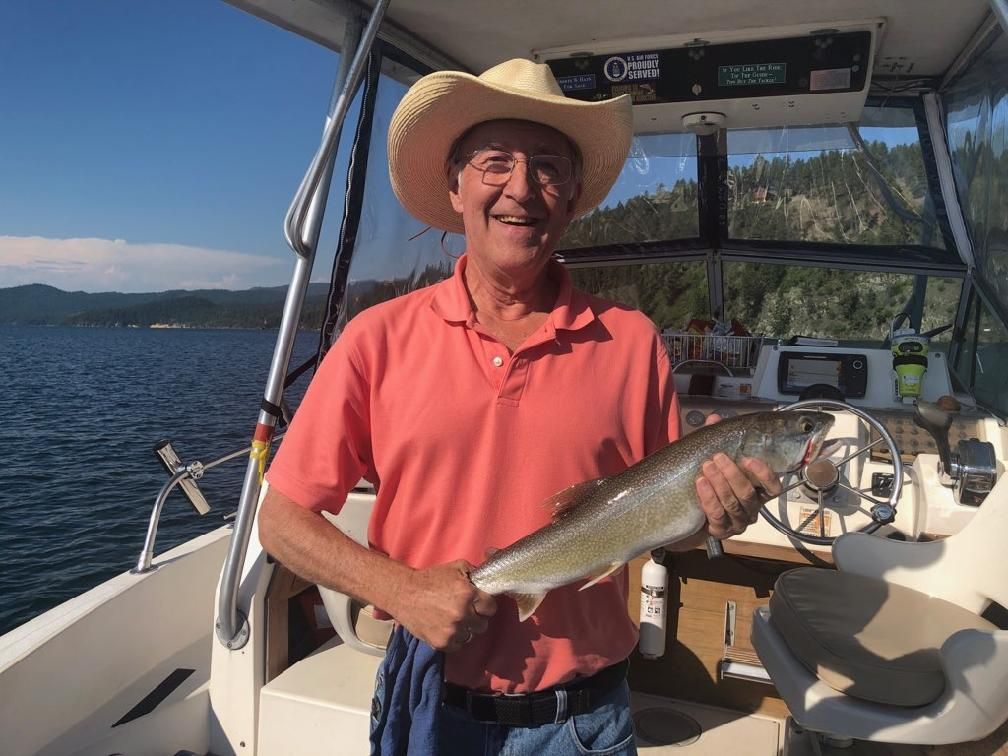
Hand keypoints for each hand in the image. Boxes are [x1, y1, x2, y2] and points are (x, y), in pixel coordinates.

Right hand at [390, 560, 496, 652]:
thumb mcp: (456, 567)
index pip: (491, 608)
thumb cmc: (430, 579)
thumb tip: (488, 581)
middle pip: (483, 624)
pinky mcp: (441, 642)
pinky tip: (445, 627)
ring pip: (470, 636)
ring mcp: (452, 630)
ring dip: (464, 629)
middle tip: (465, 611)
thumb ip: (476, 574)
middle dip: (476, 617)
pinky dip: (453, 639)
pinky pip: (458, 645)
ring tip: (452, 619)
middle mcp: (462, 614)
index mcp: (468, 594)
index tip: (479, 604)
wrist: (404, 593)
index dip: (485, 605)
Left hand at [695, 413, 781, 538]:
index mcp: (755, 492)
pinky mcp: (720, 532)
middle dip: (732, 474)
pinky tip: (700, 484)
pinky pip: (717, 515)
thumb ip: (713, 441)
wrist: (682, 513)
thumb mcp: (708, 460)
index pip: (772, 487)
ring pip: (732, 504)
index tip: (749, 459)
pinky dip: (708, 498)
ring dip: (719, 484)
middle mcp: (750, 509)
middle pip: (748, 494)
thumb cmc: (704, 483)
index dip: (764, 474)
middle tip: (717, 457)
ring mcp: (736, 523)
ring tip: (706, 467)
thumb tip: (714, 418)